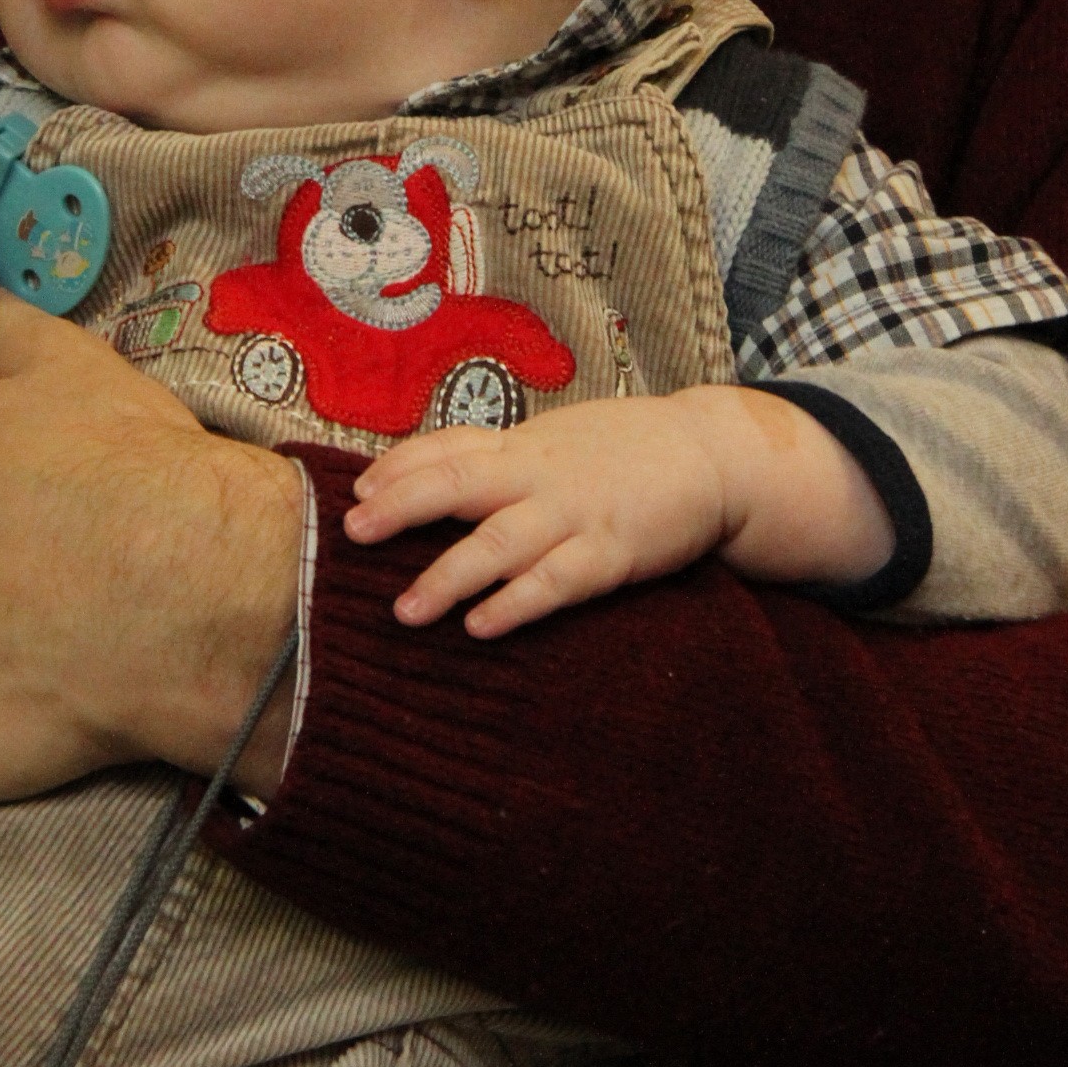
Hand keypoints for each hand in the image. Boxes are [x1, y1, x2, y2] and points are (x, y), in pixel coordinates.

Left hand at [347, 388, 888, 635]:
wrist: (713, 455)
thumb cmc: (623, 452)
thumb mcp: (556, 440)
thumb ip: (499, 457)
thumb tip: (425, 472)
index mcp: (524, 446)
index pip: (448, 448)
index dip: (399, 467)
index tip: (356, 491)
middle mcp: (540, 475)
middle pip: (458, 485)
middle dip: (402, 508)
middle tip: (353, 534)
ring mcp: (575, 514)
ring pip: (499, 544)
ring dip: (448, 576)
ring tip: (405, 611)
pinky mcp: (612, 554)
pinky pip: (556, 583)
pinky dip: (516, 603)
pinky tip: (481, 626)